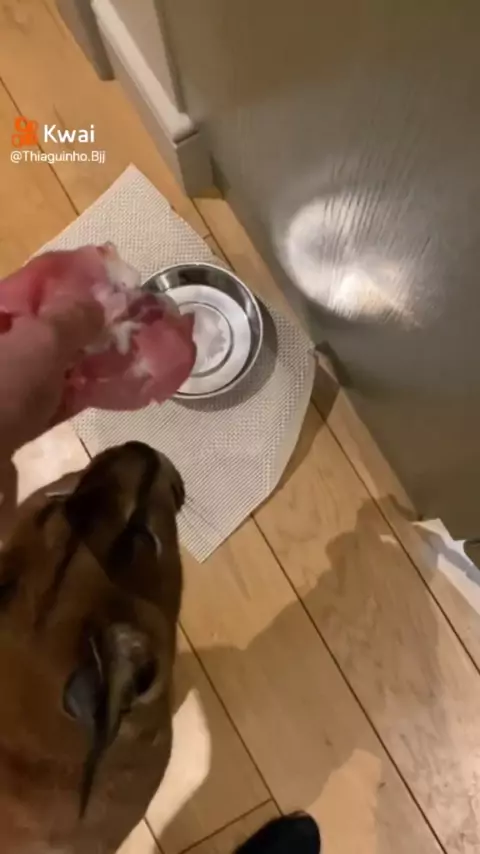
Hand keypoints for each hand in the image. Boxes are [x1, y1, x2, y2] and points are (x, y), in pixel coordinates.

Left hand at [0, 300, 102, 457]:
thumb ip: (72, 319)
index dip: (60, 292)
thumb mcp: (41, 342)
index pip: (23, 295)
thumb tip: (98, 304)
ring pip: (41, 369)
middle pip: (33, 333)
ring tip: (116, 361)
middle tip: (113, 330)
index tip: (97, 295)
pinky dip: (69, 397)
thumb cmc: (2, 387)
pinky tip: (101, 393)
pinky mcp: (5, 425)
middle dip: (73, 332)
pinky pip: (43, 402)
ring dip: (76, 366)